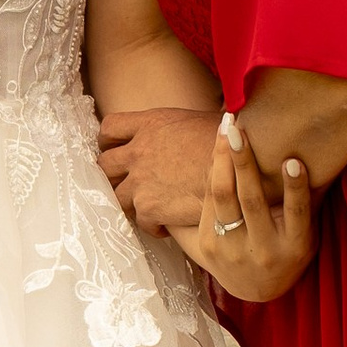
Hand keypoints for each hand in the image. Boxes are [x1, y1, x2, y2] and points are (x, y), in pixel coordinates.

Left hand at [96, 104, 220, 239]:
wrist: (241, 169)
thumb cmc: (229, 143)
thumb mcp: (194, 121)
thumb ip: (173, 129)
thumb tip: (180, 130)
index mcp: (150, 124)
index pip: (110, 128)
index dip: (110, 142)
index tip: (118, 150)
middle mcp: (139, 151)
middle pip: (105, 164)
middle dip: (114, 175)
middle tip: (129, 183)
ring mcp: (141, 181)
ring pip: (116, 196)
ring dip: (130, 202)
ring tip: (148, 206)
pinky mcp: (150, 208)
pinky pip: (139, 221)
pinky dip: (152, 225)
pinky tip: (166, 225)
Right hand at [190, 115, 315, 307]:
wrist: (267, 293)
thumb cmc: (232, 258)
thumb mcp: (204, 245)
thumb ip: (182, 220)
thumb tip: (145, 191)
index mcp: (211, 240)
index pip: (212, 193)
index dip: (217, 160)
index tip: (223, 128)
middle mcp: (235, 246)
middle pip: (226, 195)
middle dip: (228, 159)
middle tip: (231, 125)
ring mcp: (266, 249)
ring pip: (255, 203)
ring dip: (252, 168)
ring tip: (252, 137)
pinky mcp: (298, 249)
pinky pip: (296, 214)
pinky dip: (295, 188)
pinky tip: (294, 163)